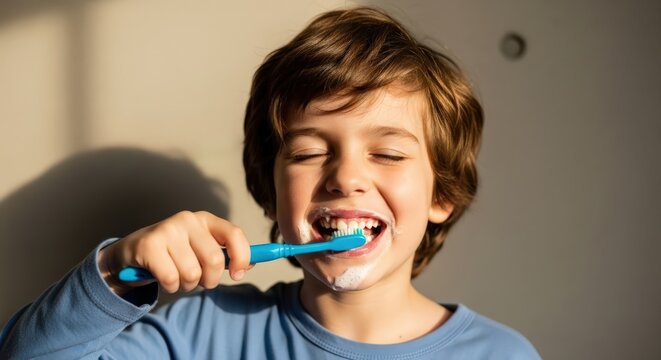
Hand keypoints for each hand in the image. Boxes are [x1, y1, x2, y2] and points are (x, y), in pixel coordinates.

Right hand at [97, 211, 250, 294]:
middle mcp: (188, 220)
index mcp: (206, 219)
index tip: (238, 275)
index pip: (234, 234)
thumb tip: (251, 263)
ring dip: (186, 285)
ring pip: (192, 273)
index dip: (242, 257)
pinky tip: (163, 278)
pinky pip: (171, 279)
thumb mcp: (201, 249)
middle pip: (215, 260)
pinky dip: (170, 286)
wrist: (133, 252)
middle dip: (209, 280)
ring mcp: (168, 230)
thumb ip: (226, 254)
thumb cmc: (174, 253)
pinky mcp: (149, 245)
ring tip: (177, 277)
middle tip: (199, 281)